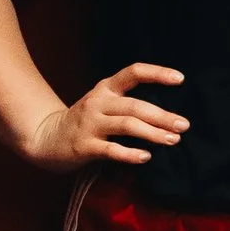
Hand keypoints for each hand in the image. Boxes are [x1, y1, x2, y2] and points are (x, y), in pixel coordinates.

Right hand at [24, 63, 187, 169]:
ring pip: (126, 125)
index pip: (133, 72)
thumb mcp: (104, 104)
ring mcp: (90, 124)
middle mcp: (98, 103)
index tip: (181, 79)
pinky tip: (146, 157)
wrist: (45, 138)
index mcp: (106, 88)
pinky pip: (111, 149)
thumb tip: (170, 115)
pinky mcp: (84, 145)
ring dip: (153, 133)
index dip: (157, 73)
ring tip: (173, 140)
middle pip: (135, 106)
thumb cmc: (86, 122)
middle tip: (184, 125)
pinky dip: (130, 153)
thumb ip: (129, 104)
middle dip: (163, 116)